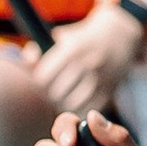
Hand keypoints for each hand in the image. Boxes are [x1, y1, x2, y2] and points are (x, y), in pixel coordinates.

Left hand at [31, 1, 146, 116]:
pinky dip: (79, 110)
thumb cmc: (83, 38)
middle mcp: (86, 64)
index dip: (36, 84)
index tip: (37, 84)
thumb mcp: (62, 37)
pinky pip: (89, 109)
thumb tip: (26, 62)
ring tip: (59, 101)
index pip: (43, 77)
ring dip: (62, 106)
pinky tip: (75, 103)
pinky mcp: (110, 90)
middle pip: (56, 93)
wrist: (121, 35)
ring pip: (72, 104)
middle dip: (48, 97)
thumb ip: (39, 49)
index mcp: (71, 49)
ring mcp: (100, 78)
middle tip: (46, 97)